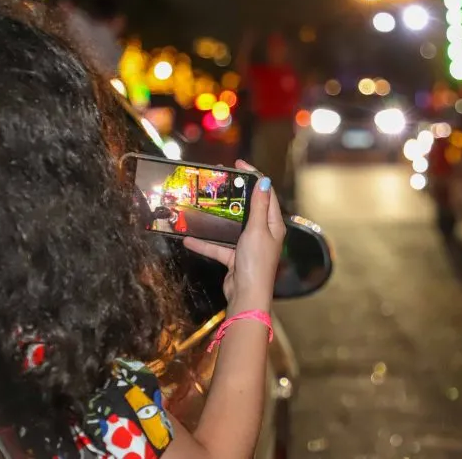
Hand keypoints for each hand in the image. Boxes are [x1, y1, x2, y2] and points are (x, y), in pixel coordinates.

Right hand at [183, 160, 285, 313]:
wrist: (247, 296)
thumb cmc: (256, 262)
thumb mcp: (257, 230)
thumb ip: (258, 206)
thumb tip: (264, 181)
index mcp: (274, 225)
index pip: (266, 194)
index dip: (255, 177)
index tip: (240, 164)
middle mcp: (263, 233)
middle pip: (249, 208)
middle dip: (235, 194)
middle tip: (220, 179)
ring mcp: (248, 246)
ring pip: (231, 227)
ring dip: (217, 219)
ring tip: (204, 203)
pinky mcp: (235, 259)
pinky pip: (218, 247)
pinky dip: (205, 243)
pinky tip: (188, 238)